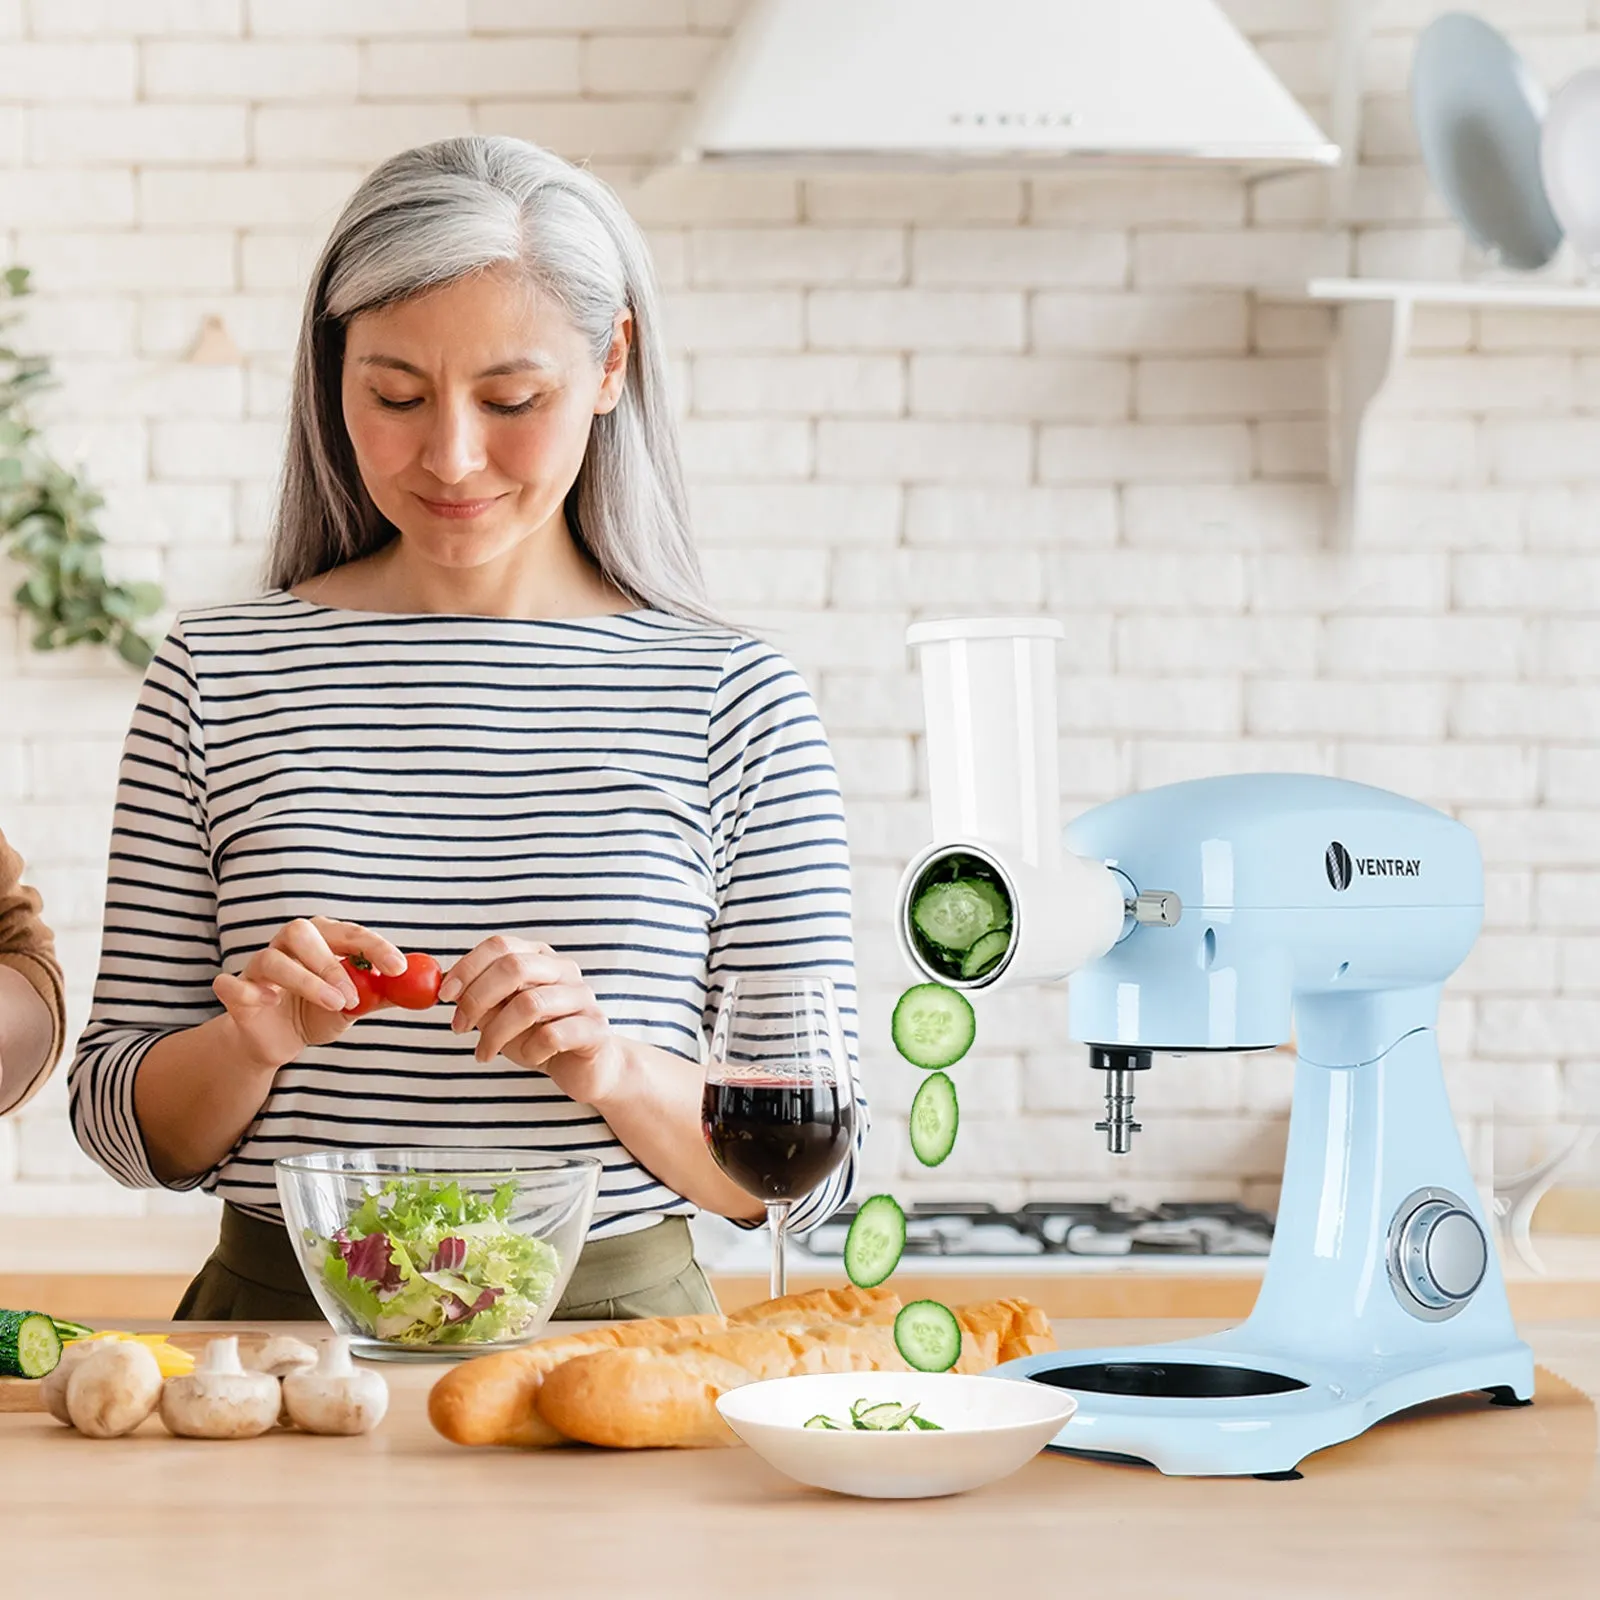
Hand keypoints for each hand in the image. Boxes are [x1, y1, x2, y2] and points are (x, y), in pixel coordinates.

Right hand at [213, 917, 407, 1072]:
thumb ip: (380, 994)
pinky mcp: (236, 992)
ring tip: (334, 1005)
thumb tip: (420, 989)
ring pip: (273, 960)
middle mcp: (288, 945)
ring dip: (306, 981)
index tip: (398, 968)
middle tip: (352, 994)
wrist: (278, 1041)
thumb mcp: (354, 1006)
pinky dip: (248, 990)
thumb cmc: (317, 1013)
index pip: (350, 933)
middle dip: (331, 963)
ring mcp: (259, 967)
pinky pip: (231, 983)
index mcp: (322, 940)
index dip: (375, 947)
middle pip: (303, 933)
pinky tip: (270, 1002)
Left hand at [440, 936, 625, 1105]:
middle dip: (478, 999)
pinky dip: (530, 1051)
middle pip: (515, 967)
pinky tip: (530, 1058)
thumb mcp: (500, 1015)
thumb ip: (476, 997)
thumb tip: (440, 984)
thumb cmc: (539, 1036)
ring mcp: (583, 996)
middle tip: (458, 1027)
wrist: (586, 1067)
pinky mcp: (595, 1027)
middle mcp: (564, 969)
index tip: (444, 995)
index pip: (501, 946)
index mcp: (539, 957)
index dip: (468, 967)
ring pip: (530, 1004)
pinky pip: (552, 1036)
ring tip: (484, 1053)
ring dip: (496, 1034)